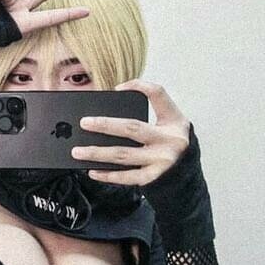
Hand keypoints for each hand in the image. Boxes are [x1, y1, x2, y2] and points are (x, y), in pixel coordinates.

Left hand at [70, 79, 191, 185]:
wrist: (187, 174)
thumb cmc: (170, 144)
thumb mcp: (168, 124)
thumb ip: (145, 116)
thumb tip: (105, 116)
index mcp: (174, 120)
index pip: (158, 94)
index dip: (139, 86)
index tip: (117, 88)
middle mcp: (170, 139)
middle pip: (132, 128)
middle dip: (105, 125)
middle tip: (84, 123)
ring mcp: (162, 160)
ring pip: (123, 155)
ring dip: (97, 153)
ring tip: (78, 151)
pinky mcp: (153, 178)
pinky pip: (126, 177)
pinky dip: (107, 174)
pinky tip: (92, 170)